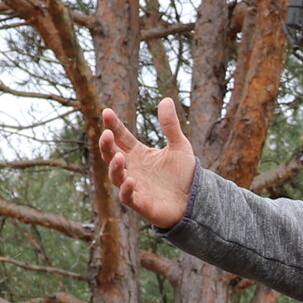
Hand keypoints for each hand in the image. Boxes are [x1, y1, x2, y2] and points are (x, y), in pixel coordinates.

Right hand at [97, 98, 196, 227]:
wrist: (196, 200)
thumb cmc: (184, 174)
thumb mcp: (180, 146)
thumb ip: (170, 125)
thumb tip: (167, 99)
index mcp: (138, 153)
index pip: (120, 137)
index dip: (113, 125)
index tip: (106, 112)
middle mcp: (132, 168)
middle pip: (111, 155)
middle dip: (106, 145)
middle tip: (106, 133)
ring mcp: (134, 186)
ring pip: (115, 176)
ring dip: (115, 167)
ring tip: (120, 157)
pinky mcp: (141, 204)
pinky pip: (127, 197)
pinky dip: (126, 190)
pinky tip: (130, 180)